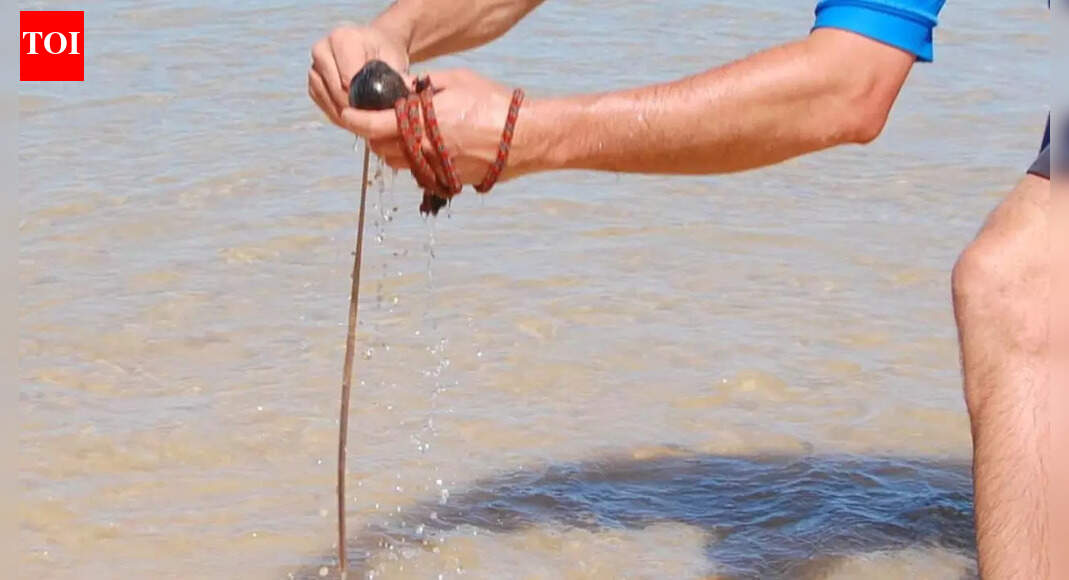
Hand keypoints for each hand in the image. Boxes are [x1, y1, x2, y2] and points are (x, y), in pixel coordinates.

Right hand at [308, 25, 409, 126]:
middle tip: (377, 122)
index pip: (347, 80)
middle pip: (336, 92)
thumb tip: (402, 96)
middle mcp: (322, 50)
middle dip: (356, 111)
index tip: (380, 110)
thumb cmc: (387, 53)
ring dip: (347, 117)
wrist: (374, 47)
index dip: (364, 100)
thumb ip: (397, 78)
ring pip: (329, 102)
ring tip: (368, 121)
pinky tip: (356, 119)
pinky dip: (340, 116)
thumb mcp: (396, 61)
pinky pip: (324, 107)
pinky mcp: (313, 83)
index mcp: (342, 39)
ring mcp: (314, 67)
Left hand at [340, 69, 525, 189]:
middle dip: (374, 134)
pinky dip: (415, 161)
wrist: (526, 138)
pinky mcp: (449, 181)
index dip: (355, 119)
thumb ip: (424, 85)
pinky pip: (420, 173)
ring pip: (398, 164)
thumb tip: (403, 87)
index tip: (347, 113)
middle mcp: (425, 150)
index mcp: (423, 124)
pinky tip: (427, 147)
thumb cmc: (494, 104)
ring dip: (393, 149)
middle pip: (381, 148)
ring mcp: (437, 169)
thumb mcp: (457, 81)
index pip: (373, 126)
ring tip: (403, 133)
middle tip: (380, 119)